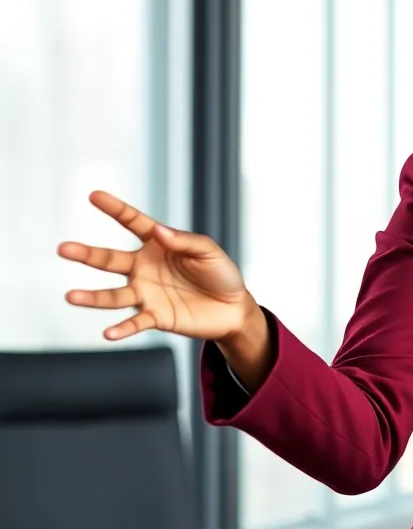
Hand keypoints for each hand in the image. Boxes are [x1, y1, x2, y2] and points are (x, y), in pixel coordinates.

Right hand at [59, 191, 254, 342]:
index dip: (115, 209)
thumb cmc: (220, 273)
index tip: (94, 195)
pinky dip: (121, 329)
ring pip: (113, 295)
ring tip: (71, 296)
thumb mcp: (208, 251)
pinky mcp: (155, 316)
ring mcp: (147, 293)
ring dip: (92, 297)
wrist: (233, 308)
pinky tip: (108, 333)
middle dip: (87, 254)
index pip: (132, 222)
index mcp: (158, 244)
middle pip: (110, 260)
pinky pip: (134, 323)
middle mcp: (145, 268)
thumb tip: (158, 231)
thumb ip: (184, 241)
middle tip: (63, 248)